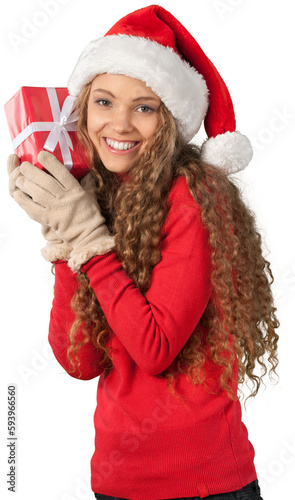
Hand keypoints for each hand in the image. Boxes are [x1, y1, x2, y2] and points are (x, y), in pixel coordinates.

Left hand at [14, 151, 113, 269]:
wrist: (88, 235)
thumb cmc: (89, 214)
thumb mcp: (91, 195)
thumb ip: (86, 182)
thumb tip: (86, 169)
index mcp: (76, 190)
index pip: (62, 173)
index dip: (50, 163)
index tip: (41, 155)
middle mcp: (65, 198)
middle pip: (46, 182)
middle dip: (32, 172)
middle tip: (23, 166)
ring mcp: (56, 209)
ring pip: (37, 194)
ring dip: (25, 184)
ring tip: (19, 178)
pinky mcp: (49, 219)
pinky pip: (33, 208)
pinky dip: (23, 200)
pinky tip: (18, 194)